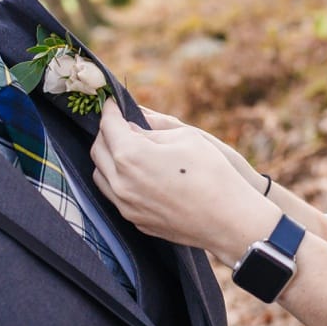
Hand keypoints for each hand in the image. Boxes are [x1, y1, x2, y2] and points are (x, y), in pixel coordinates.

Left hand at [93, 101, 278, 265]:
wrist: (228, 219)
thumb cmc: (211, 172)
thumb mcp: (185, 136)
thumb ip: (151, 130)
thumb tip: (132, 129)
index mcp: (130, 156)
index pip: (108, 126)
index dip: (109, 111)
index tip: (112, 103)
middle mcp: (121, 183)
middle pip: (98, 151)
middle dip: (106, 133)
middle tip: (120, 124)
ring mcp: (127, 206)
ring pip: (101, 176)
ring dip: (108, 158)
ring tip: (126, 148)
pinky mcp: (136, 222)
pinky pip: (115, 196)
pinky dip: (118, 180)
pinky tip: (136, 173)